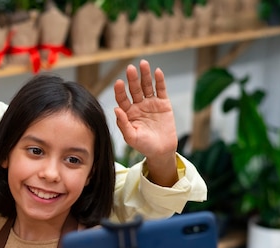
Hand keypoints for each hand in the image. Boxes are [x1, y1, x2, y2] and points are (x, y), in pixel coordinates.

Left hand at [114, 59, 178, 185]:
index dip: (120, 91)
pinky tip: (157, 72)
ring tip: (143, 64)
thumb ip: (123, 124)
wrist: (161, 150)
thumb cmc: (143, 145)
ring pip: (147, 86)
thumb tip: (116, 109)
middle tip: (130, 69)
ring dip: (145, 75)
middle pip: (134, 89)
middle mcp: (138, 105)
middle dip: (132, 79)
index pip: (122, 99)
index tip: (118, 83)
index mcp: (128, 113)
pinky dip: (159, 81)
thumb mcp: (131, 137)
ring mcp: (150, 103)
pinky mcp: (163, 103)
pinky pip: (160, 90)